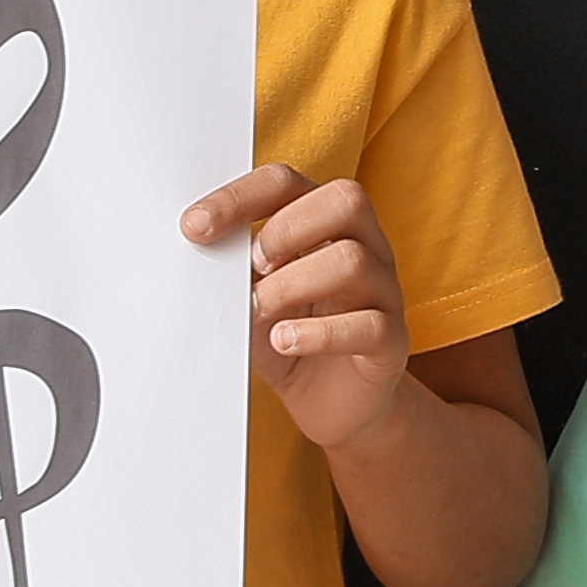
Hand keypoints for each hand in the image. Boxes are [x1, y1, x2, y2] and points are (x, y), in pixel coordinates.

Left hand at [185, 167, 411, 455]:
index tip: (194, 227)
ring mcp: (384, 293)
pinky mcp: (392, 341)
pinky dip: (317, 333)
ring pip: (352, 261)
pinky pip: (369, 324)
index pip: (287, 183)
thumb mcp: (251, 299)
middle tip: (251, 267)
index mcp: (325, 226)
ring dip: (289, 285)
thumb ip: (234, 274)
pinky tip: (284, 341)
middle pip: (346, 200)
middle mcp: (365, 248)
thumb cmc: (288, 338)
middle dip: (285, 229)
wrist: (332, 404)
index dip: (239, 197)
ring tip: (257, 311)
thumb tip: (199, 254)